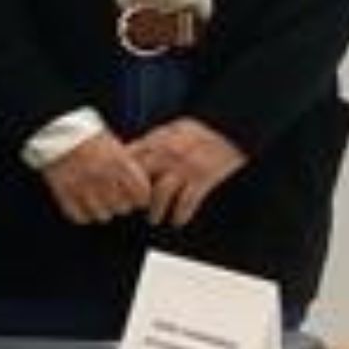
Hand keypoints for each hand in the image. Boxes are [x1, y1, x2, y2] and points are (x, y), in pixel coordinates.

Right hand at [40, 130, 155, 227]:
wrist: (56, 131)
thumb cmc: (88, 137)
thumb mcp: (114, 146)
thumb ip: (128, 167)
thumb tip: (139, 191)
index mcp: (119, 163)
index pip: (141, 195)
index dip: (139, 197)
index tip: (135, 195)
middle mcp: (103, 177)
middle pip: (123, 208)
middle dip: (121, 204)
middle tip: (114, 197)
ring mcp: (83, 186)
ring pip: (103, 215)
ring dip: (102, 210)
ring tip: (97, 201)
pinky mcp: (64, 194)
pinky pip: (80, 217)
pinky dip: (83, 215)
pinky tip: (82, 205)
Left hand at [121, 118, 248, 227]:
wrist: (232, 128)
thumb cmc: (203, 128)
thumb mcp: (173, 127)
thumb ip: (153, 140)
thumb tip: (132, 152)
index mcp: (158, 140)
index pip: (129, 159)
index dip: (119, 175)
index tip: (115, 188)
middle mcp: (167, 154)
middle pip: (140, 179)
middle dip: (133, 197)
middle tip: (130, 209)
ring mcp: (185, 167)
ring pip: (160, 195)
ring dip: (155, 211)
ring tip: (153, 219)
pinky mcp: (203, 178)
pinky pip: (187, 202)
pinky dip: (181, 215)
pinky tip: (178, 221)